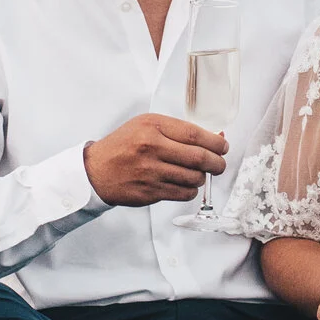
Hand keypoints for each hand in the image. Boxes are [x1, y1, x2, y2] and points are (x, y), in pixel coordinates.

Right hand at [84, 115, 226, 206]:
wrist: (96, 170)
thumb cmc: (123, 146)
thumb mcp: (145, 126)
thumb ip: (175, 130)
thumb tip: (212, 138)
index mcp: (152, 126)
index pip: (194, 134)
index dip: (215, 142)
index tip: (223, 146)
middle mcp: (152, 148)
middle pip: (199, 158)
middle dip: (217, 163)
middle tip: (220, 164)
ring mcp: (151, 172)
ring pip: (194, 178)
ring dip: (202, 177)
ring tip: (198, 173)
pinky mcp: (150, 192)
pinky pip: (183, 193)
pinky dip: (190, 190)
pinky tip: (186, 184)